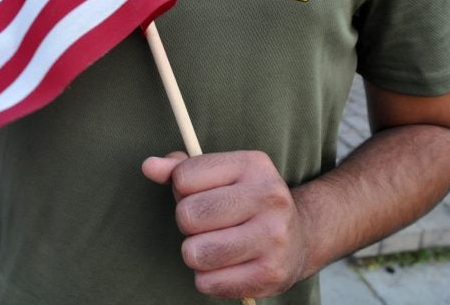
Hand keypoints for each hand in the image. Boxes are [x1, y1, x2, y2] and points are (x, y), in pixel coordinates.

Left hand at [142, 151, 309, 298]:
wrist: (300, 236)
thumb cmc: (245, 201)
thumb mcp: (220, 174)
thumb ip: (181, 168)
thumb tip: (149, 166)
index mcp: (253, 164)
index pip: (184, 177)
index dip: (182, 190)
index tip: (201, 194)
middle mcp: (269, 197)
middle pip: (187, 216)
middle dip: (188, 224)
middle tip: (209, 224)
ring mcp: (273, 237)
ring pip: (194, 253)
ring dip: (196, 253)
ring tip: (215, 245)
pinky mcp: (271, 274)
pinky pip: (208, 283)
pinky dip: (208, 278)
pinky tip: (227, 266)